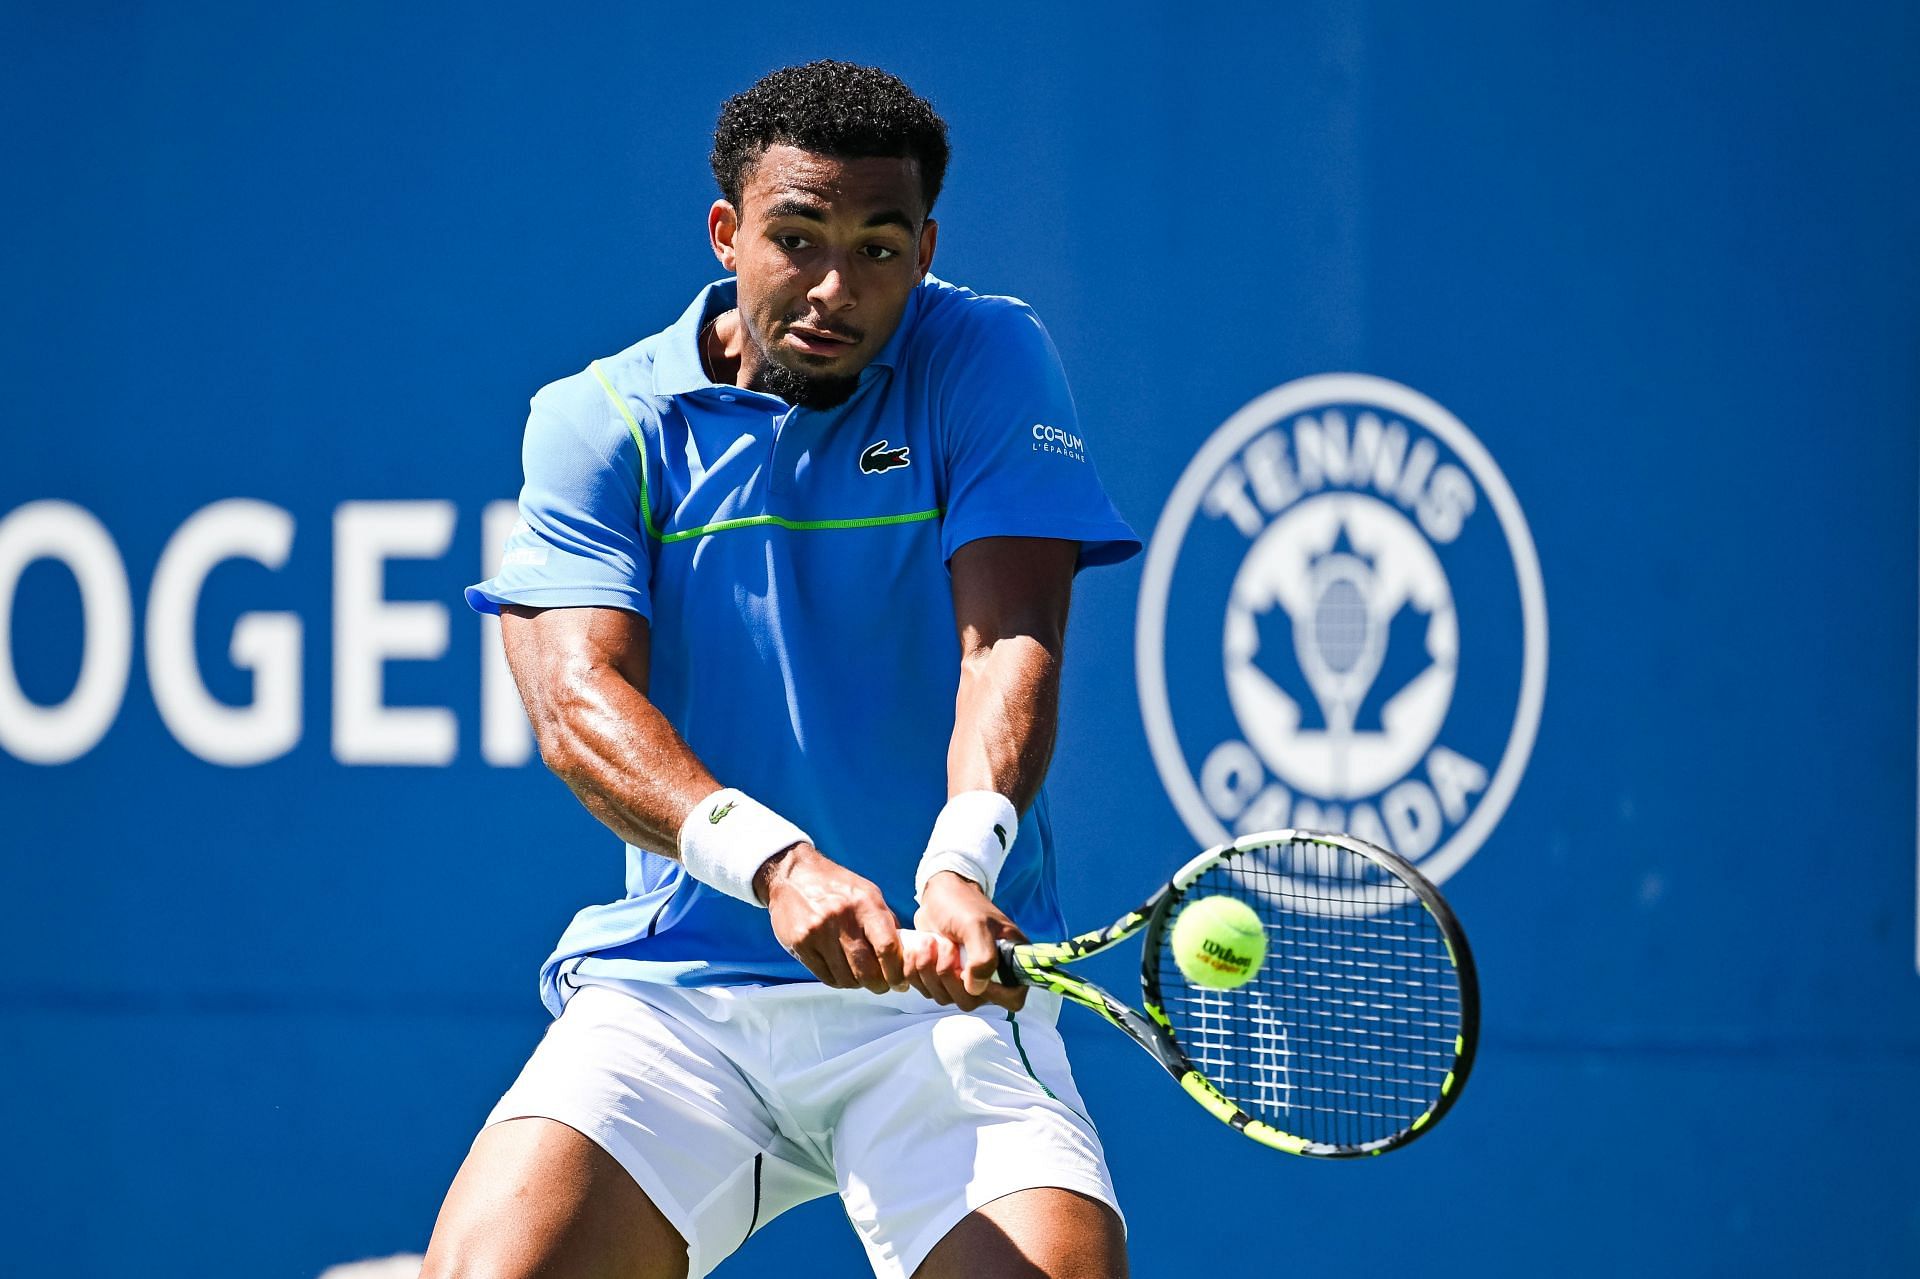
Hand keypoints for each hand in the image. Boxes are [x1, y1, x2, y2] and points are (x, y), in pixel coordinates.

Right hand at [759, 844, 905, 993]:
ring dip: (858, 984)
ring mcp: (819, 931)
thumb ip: (886, 922)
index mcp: (865, 903)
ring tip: (860, 977)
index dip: (896, 971)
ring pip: (846, 978)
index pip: (887, 947)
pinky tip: (842, 973)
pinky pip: (826, 976)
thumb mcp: (868, 893)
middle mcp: (842, 917)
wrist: (793, 875)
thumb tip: (905, 955)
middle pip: (867, 970)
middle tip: (881, 985)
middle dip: (878, 985)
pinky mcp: (800, 943)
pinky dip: (838, 980)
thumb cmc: (837, 886)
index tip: (900, 981)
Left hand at [911, 871, 1026, 1010]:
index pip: (1013, 998)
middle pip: (971, 1001)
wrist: (938, 894)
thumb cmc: (962, 904)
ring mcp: (965, 978)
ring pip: (946, 997)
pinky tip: (919, 949)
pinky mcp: (943, 977)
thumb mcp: (976, 925)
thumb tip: (976, 989)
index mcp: (1010, 961)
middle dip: (950, 976)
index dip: (993, 994)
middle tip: (946, 945)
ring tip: (930, 942)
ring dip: (930, 972)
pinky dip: (917, 972)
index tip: (971, 972)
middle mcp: (989, 974)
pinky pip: (928, 990)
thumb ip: (983, 957)